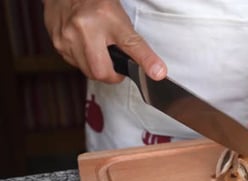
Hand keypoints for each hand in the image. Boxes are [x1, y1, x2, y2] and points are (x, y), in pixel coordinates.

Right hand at [43, 0, 166, 82]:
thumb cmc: (95, 3)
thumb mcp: (120, 17)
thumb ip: (134, 43)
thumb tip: (154, 69)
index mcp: (107, 18)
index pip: (132, 44)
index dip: (146, 61)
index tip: (157, 72)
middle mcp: (85, 28)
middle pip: (102, 72)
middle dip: (112, 75)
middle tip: (117, 66)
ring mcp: (68, 37)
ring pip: (88, 72)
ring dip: (98, 68)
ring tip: (100, 52)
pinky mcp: (57, 44)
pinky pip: (76, 65)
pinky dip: (84, 62)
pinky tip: (86, 48)